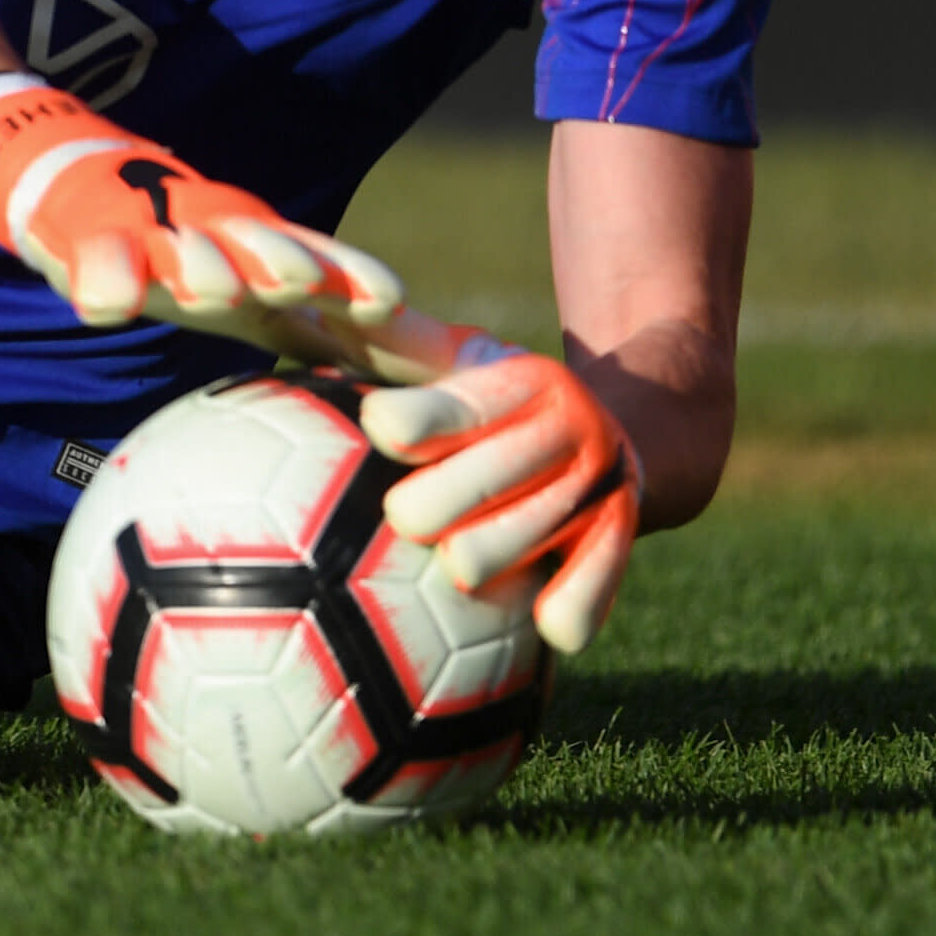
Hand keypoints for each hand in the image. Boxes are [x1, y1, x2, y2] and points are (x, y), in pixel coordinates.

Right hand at [0, 82, 403, 365]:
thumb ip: (334, 336)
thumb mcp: (268, 301)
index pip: (324, 266)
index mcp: (270, 258)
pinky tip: (106, 304)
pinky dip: (107, 281)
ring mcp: (157, 239)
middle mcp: (222, 238)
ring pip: (183, 246)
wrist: (88, 189)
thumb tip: (441, 379)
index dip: (353, 280)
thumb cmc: (202, 265)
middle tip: (298, 279)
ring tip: (213, 285)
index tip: (387, 302)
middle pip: (256, 243)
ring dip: (204, 264)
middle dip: (280, 259)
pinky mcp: (96, 244)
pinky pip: (101, 262)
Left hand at [360, 343, 641, 655]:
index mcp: (517, 378)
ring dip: (466, 565)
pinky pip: (582, 593)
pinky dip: (561, 610)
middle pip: (463, 491)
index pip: (442, 413)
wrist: (624, 427)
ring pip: (490, 555)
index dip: (406, 425)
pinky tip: (542, 623)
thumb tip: (311, 311)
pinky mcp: (621, 537)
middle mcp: (567, 426)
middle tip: (406, 515)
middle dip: (417, 509)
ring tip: (453, 564)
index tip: (377, 430)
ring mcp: (600, 484)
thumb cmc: (492, 398)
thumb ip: (389, 342)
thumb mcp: (453, 354)